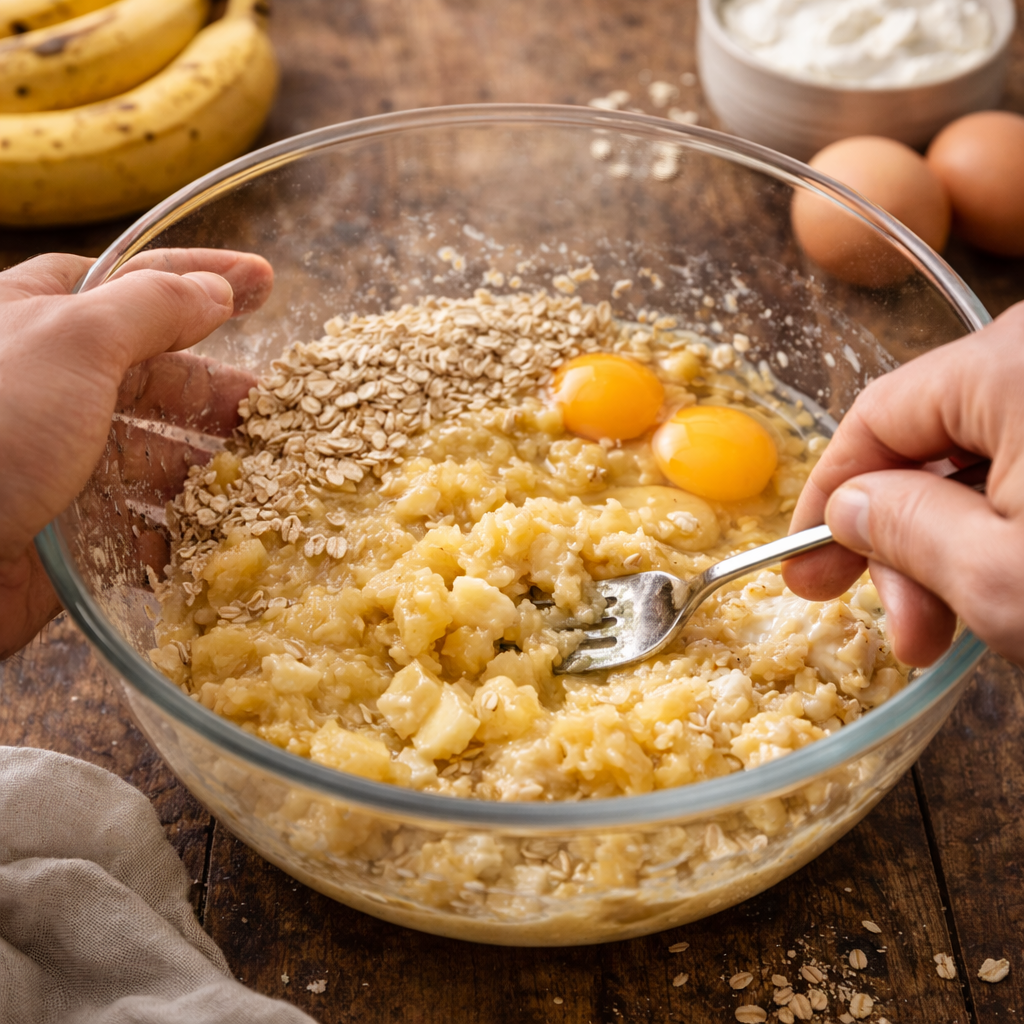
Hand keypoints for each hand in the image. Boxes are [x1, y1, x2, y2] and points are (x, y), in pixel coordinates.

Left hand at [0, 249, 272, 657]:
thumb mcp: (73, 342)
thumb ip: (151, 307)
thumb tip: (216, 289)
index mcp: (40, 320)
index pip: (136, 283)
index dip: (204, 278)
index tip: (267, 282)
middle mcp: (49, 385)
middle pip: (155, 374)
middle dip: (215, 388)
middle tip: (272, 407)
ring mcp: (56, 459)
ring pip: (152, 453)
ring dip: (204, 466)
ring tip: (253, 480)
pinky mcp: (62, 529)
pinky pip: (134, 521)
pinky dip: (174, 530)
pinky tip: (207, 534)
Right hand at [783, 301, 1023, 667]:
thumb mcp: (997, 575)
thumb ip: (901, 528)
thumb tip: (849, 508)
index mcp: (1011, 364)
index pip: (877, 419)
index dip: (829, 498)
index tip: (804, 566)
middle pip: (934, 441)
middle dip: (905, 543)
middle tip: (901, 628)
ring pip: (987, 460)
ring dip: (958, 546)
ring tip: (955, 632)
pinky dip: (1010, 525)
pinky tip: (1006, 587)